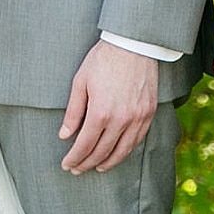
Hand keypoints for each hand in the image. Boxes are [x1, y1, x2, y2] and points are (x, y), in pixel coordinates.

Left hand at [59, 39, 158, 173]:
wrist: (133, 44)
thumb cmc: (104, 59)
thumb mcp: (80, 82)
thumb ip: (73, 112)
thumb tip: (65, 134)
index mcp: (100, 112)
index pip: (84, 145)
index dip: (74, 158)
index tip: (67, 164)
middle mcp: (120, 120)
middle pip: (102, 152)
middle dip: (87, 163)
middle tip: (78, 168)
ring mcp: (137, 118)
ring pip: (122, 151)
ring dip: (108, 163)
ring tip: (97, 167)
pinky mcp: (149, 114)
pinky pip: (137, 141)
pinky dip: (126, 151)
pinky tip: (117, 153)